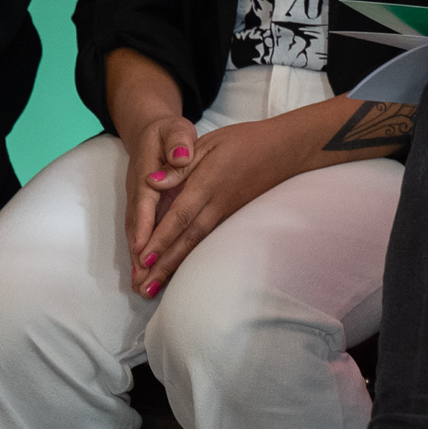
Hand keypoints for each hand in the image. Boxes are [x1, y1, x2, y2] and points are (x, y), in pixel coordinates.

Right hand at [121, 111, 201, 269]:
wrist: (148, 131)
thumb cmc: (167, 132)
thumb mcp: (174, 129)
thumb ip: (178, 142)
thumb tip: (180, 156)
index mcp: (146, 172)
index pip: (145, 203)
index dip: (144, 226)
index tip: (143, 249)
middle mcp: (137, 191)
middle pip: (135, 225)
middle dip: (137, 255)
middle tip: (141, 281)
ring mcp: (137, 202)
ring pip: (135, 233)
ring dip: (137, 260)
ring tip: (141, 287)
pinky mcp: (141, 209)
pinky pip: (139, 233)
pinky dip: (140, 254)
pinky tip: (144, 274)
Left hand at [131, 117, 302, 293]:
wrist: (284, 151)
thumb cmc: (244, 142)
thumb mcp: (208, 143)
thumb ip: (180, 166)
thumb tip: (152, 182)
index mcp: (208, 183)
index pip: (180, 215)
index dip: (161, 237)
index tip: (143, 257)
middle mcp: (217, 204)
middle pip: (187, 239)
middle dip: (164, 264)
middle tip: (143, 287)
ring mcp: (227, 214)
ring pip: (197, 245)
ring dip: (174, 268)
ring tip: (154, 287)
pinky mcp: (232, 218)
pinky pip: (207, 242)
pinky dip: (189, 258)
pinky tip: (177, 271)